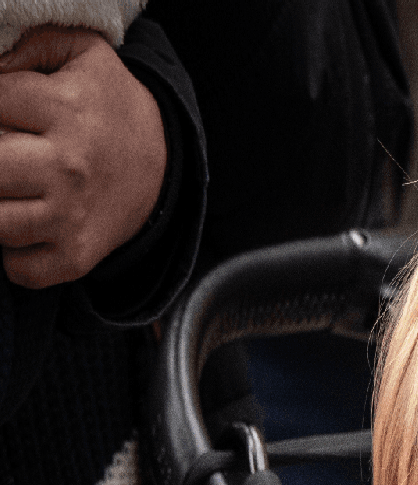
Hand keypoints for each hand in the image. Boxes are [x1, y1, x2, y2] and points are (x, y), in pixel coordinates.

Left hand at [0, 26, 166, 287]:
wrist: (164, 168)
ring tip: (12, 190)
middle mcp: (68, 167)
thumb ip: (30, 43)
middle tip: (10, 158)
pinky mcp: (77, 256)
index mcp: (66, 111)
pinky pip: (21, 268)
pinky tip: (24, 226)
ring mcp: (72, 217)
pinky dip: (13, 254)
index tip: (10, 118)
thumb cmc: (108, 107)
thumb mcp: (82, 54)